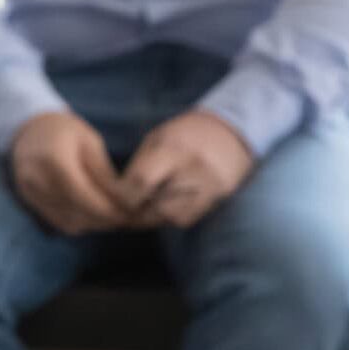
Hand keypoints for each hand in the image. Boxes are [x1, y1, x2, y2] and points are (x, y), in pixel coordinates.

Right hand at [10, 112, 127, 235]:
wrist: (30, 129)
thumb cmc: (65, 131)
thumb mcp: (90, 142)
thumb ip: (103, 173)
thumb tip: (124, 201)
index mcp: (53, 160)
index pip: (83, 196)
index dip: (107, 210)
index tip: (129, 213)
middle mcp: (37, 180)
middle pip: (76, 213)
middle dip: (104, 219)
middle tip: (127, 217)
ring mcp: (30, 194)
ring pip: (69, 222)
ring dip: (94, 223)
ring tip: (115, 217)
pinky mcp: (31, 203)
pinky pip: (60, 222)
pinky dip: (80, 222)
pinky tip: (96, 216)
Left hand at [118, 111, 255, 229]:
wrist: (231, 131)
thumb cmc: (186, 133)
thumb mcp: (158, 138)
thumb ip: (139, 165)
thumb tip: (117, 194)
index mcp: (172, 146)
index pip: (141, 181)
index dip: (123, 195)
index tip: (117, 195)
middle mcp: (192, 167)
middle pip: (155, 204)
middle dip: (136, 209)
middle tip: (129, 204)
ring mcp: (209, 184)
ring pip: (170, 216)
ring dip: (154, 214)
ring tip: (151, 201)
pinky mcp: (219, 196)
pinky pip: (187, 218)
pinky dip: (172, 215)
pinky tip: (170, 203)